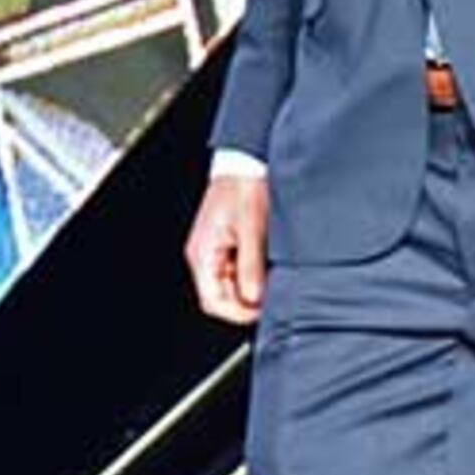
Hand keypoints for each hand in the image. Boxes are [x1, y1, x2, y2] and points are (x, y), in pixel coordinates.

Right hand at [184, 171, 268, 323]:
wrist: (247, 161)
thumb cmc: (245, 188)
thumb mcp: (252, 229)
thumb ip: (250, 267)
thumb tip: (253, 299)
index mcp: (202, 253)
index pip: (212, 302)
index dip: (238, 312)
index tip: (263, 308)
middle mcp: (203, 255)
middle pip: (221, 297)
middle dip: (246, 300)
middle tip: (272, 293)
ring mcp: (214, 250)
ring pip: (230, 285)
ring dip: (250, 286)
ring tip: (270, 274)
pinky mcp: (226, 244)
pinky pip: (236, 270)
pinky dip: (251, 273)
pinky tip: (266, 263)